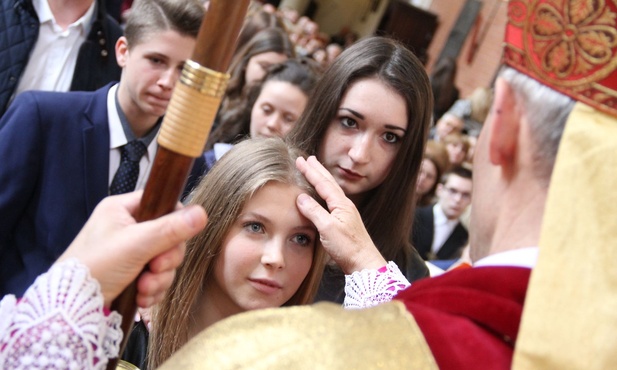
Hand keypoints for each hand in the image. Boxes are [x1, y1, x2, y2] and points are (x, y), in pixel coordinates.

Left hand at [57, 191, 206, 307]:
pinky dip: (152, 289)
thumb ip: (171, 229)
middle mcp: (127, 228)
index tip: (174, 241)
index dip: (175, 224)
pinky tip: (141, 297)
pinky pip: (157, 278)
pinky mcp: (131, 274)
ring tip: (143, 288)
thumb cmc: (95, 266)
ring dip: (159, 279)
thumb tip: (202, 213)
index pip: (164, 205)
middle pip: (169, 237)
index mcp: (123, 210)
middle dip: (166, 260)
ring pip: (165, 261)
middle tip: (155, 269)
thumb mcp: (136, 244)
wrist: (70, 307)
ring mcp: (130, 252)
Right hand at [295, 156, 385, 273]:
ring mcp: (345, 213)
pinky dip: (324, 192)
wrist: (364, 262)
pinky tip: (323, 195)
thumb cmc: (348, 247)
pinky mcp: (344, 222)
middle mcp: (345, 205)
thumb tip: (301, 197)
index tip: (300, 160)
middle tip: (308, 158)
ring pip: (331, 190)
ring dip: (321, 179)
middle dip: (317, 170)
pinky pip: (332, 200)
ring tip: (315, 170)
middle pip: (329, 183)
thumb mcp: (327, 228)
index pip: (323, 183)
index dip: (311, 171)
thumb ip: (314, 211)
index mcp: (341, 204)